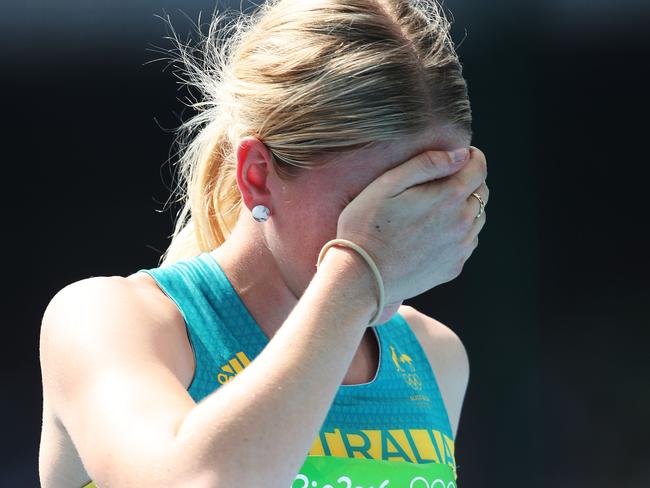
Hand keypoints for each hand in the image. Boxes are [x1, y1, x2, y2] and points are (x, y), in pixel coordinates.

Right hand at [335, 146, 487, 303]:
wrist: (361, 277)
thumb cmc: (366, 227)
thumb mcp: (387, 184)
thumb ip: (426, 163)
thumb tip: (461, 155)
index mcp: (448, 197)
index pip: (479, 168)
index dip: (473, 157)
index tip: (462, 156)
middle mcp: (462, 223)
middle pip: (481, 192)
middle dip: (469, 181)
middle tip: (446, 181)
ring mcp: (460, 248)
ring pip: (478, 218)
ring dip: (466, 207)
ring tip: (438, 208)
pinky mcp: (453, 268)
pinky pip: (467, 243)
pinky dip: (459, 232)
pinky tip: (434, 232)